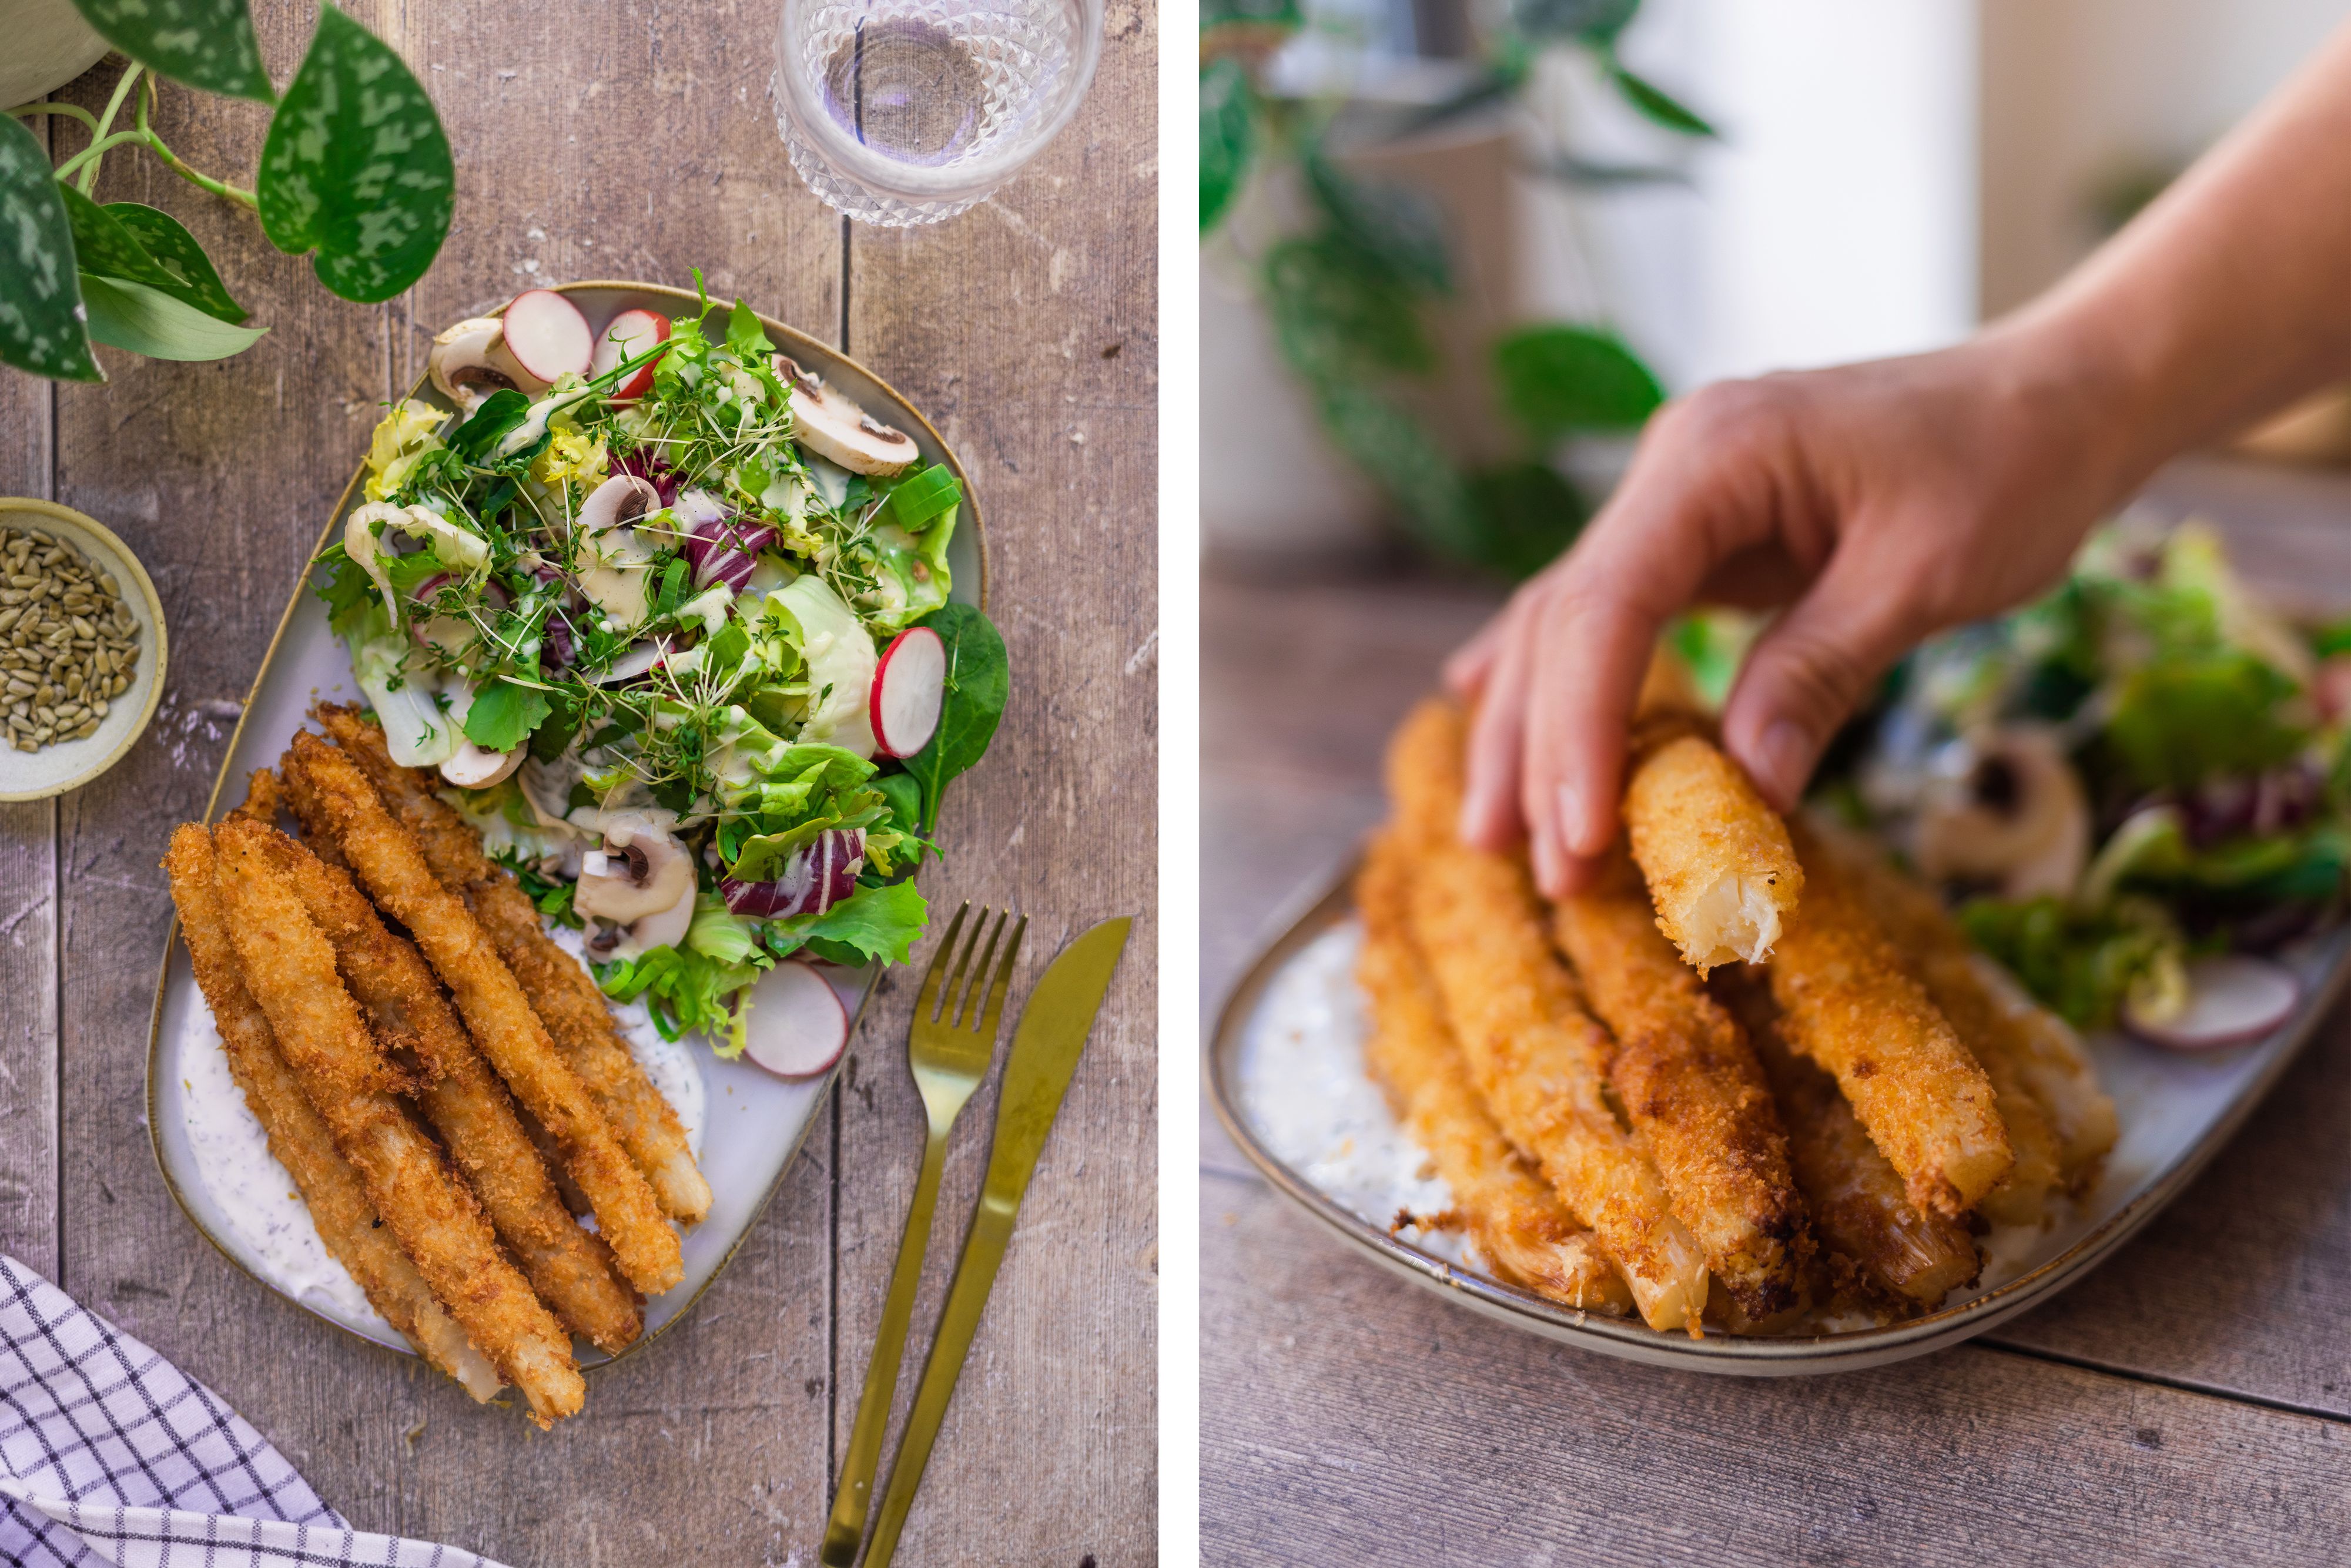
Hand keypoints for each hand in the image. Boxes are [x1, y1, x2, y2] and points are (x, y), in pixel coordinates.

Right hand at [1447, 324, 2142, 897]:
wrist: (2057, 395)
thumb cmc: (2009, 466)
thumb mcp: (1925, 577)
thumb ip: (1820, 672)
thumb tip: (1746, 795)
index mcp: (1715, 457)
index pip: (1608, 606)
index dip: (1581, 728)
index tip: (1580, 836)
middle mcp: (1670, 469)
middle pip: (1563, 621)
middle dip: (1540, 750)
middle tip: (1540, 873)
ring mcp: (1677, 498)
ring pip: (1567, 620)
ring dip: (1531, 726)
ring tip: (1498, 837)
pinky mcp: (1700, 532)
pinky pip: (1609, 610)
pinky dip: (1560, 674)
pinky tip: (1485, 705)